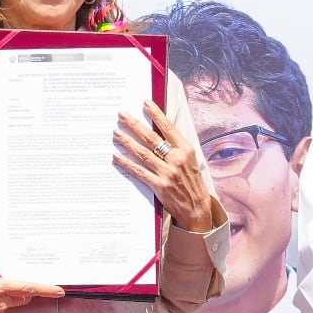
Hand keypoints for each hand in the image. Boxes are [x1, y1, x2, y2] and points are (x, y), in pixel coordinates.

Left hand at [113, 101, 223, 234]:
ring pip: (142, 153)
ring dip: (127, 142)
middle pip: (151, 138)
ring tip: (116, 133)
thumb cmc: (192, 183)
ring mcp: (167, 172)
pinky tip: (117, 156)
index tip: (145, 103)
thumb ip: (177, 148)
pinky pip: (139, 171)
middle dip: (134, 125)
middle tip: (121, 116)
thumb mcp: (191, 161)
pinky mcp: (159, 185)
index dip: (156, 114)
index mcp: (186, 150)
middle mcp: (177, 159)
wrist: (196, 208)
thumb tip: (160, 133)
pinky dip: (126, 163)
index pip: (168, 128)